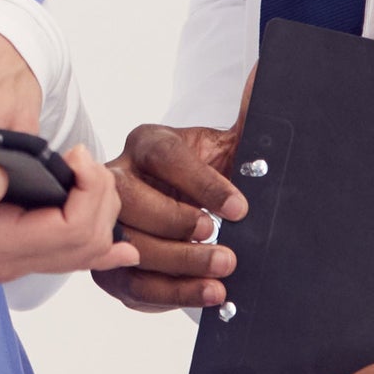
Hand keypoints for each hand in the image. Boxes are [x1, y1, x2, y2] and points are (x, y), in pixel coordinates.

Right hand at [0, 150, 132, 285]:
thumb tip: (0, 178)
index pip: (70, 229)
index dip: (88, 190)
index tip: (74, 154)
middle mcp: (6, 258)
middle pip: (88, 243)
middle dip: (102, 198)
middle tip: (83, 157)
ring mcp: (8, 259)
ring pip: (82, 252)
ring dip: (100, 214)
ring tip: (90, 174)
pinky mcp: (5, 251)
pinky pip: (64, 255)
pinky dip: (93, 239)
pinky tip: (112, 236)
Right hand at [95, 119, 244, 310]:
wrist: (198, 205)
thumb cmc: (212, 173)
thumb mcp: (232, 144)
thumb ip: (250, 118)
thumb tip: (265, 78)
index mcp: (149, 144)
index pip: (165, 156)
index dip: (202, 184)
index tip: (240, 208)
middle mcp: (119, 178)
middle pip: (132, 202)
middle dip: (179, 230)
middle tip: (226, 252)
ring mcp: (108, 221)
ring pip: (128, 247)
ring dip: (177, 270)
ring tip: (220, 282)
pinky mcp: (109, 262)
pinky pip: (131, 284)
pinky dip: (170, 295)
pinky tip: (205, 295)